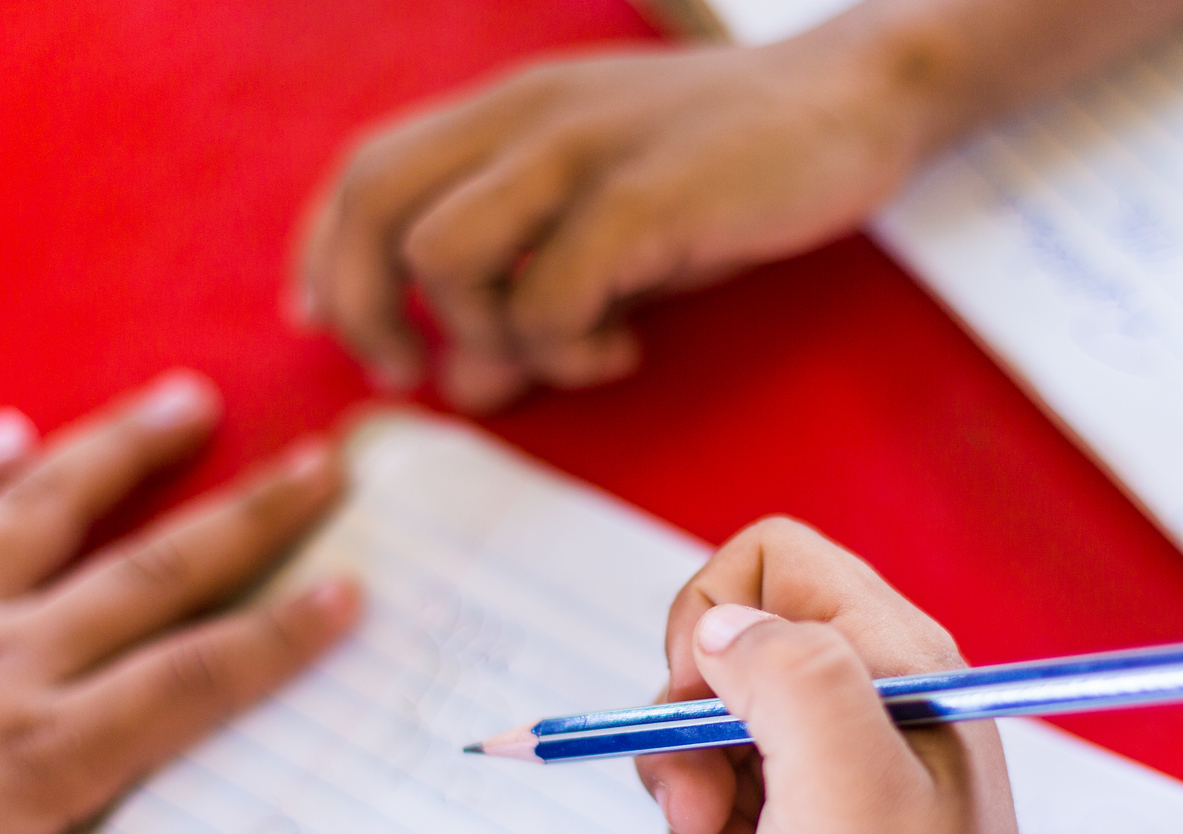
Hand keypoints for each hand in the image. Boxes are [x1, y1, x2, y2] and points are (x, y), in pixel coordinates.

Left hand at [0, 372, 359, 833]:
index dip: (280, 637)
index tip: (354, 588)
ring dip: (122, 451)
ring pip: (46, 514)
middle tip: (328, 467)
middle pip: (150, 575)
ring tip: (194, 399)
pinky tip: (7, 429)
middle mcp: (8, 661)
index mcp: (46, 748)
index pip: (192, 681)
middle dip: (249, 520)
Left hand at [289, 33, 935, 411]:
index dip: (328, 258)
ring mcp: (581, 152)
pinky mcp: (643, 197)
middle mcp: (523, 119)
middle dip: (366, 311)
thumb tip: (465, 385)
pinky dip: (569, 346)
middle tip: (414, 374)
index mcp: (504, 114)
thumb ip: (529, 292)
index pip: (365, 172)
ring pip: (446, 257)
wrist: (855, 98)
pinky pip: (550, 294)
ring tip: (566, 354)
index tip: (328, 325)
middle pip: (375, 206)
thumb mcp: (607, 223)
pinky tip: (625, 349)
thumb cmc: (724, 167)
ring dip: (486, 334)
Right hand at [636, 519, 1157, 833]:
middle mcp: (874, 699)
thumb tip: (716, 629)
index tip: (700, 706)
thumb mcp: (843, 780)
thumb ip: (783, 672)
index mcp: (896, 658)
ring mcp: (849, 769)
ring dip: (700, 810)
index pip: (769, 560)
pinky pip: (732, 809)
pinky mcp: (825, 833)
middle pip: (725, 655)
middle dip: (687, 736)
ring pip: (715, 739)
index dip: (707, 617)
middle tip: (707, 814)